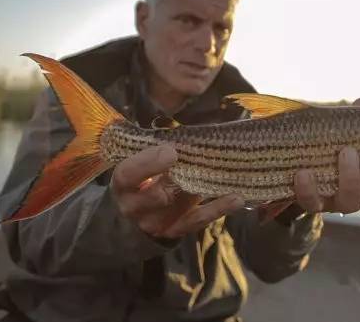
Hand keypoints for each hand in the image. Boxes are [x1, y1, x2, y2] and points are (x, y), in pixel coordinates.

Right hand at [110, 146, 243, 238]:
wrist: (135, 214)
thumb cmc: (142, 177)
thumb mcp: (139, 161)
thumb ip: (157, 149)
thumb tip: (188, 129)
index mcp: (123, 184)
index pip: (128, 174)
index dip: (148, 163)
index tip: (171, 151)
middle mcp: (134, 207)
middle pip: (156, 196)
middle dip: (178, 179)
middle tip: (200, 161)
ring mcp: (154, 223)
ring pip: (178, 208)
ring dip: (202, 190)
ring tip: (227, 177)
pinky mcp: (174, 231)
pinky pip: (196, 221)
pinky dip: (217, 209)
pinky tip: (236, 198)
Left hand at [292, 97, 359, 214]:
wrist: (301, 159)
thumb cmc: (338, 142)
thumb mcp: (350, 129)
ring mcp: (338, 202)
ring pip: (350, 203)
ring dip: (349, 179)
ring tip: (345, 153)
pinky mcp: (313, 203)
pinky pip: (312, 203)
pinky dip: (308, 189)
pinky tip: (304, 173)